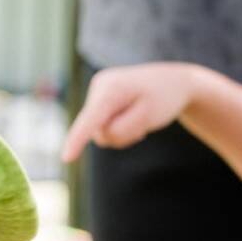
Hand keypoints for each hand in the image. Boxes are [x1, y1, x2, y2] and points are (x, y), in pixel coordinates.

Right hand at [60, 62, 207, 161]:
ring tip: (140, 116)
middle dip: (120, 132)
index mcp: (112, 88)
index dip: (76, 140)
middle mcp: (99, 85)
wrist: (175, 81)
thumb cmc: (165, 98)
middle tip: (145, 121)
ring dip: (121, 131)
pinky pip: (101, 125)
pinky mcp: (98, 97)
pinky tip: (132, 114)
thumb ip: (121, 130)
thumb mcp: (148, 117)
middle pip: (97, 130)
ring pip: (99, 130)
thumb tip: (99, 135)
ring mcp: (97, 90)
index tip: (66, 159)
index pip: (90, 119)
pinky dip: (118, 126)